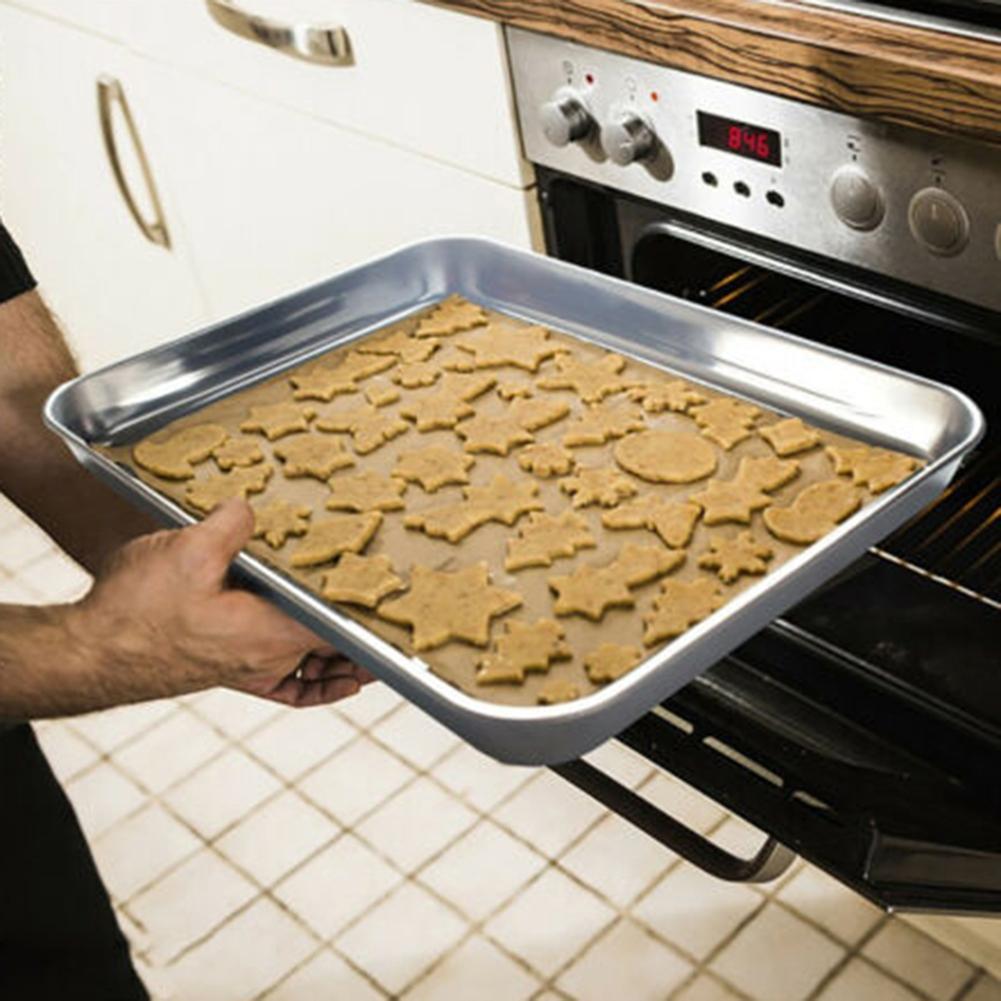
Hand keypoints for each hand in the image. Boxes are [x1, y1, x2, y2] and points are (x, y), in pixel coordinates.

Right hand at [70, 498, 371, 706]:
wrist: (89, 653)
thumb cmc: (136, 614)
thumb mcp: (188, 551)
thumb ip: (231, 526)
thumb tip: (252, 507)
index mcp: (271, 636)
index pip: (345, 633)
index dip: (377, 619)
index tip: (403, 606)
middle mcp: (267, 661)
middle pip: (335, 652)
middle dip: (366, 635)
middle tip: (396, 616)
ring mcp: (248, 669)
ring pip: (314, 668)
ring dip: (342, 655)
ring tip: (371, 638)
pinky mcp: (227, 669)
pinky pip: (285, 682)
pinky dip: (312, 678)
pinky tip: (321, 668)